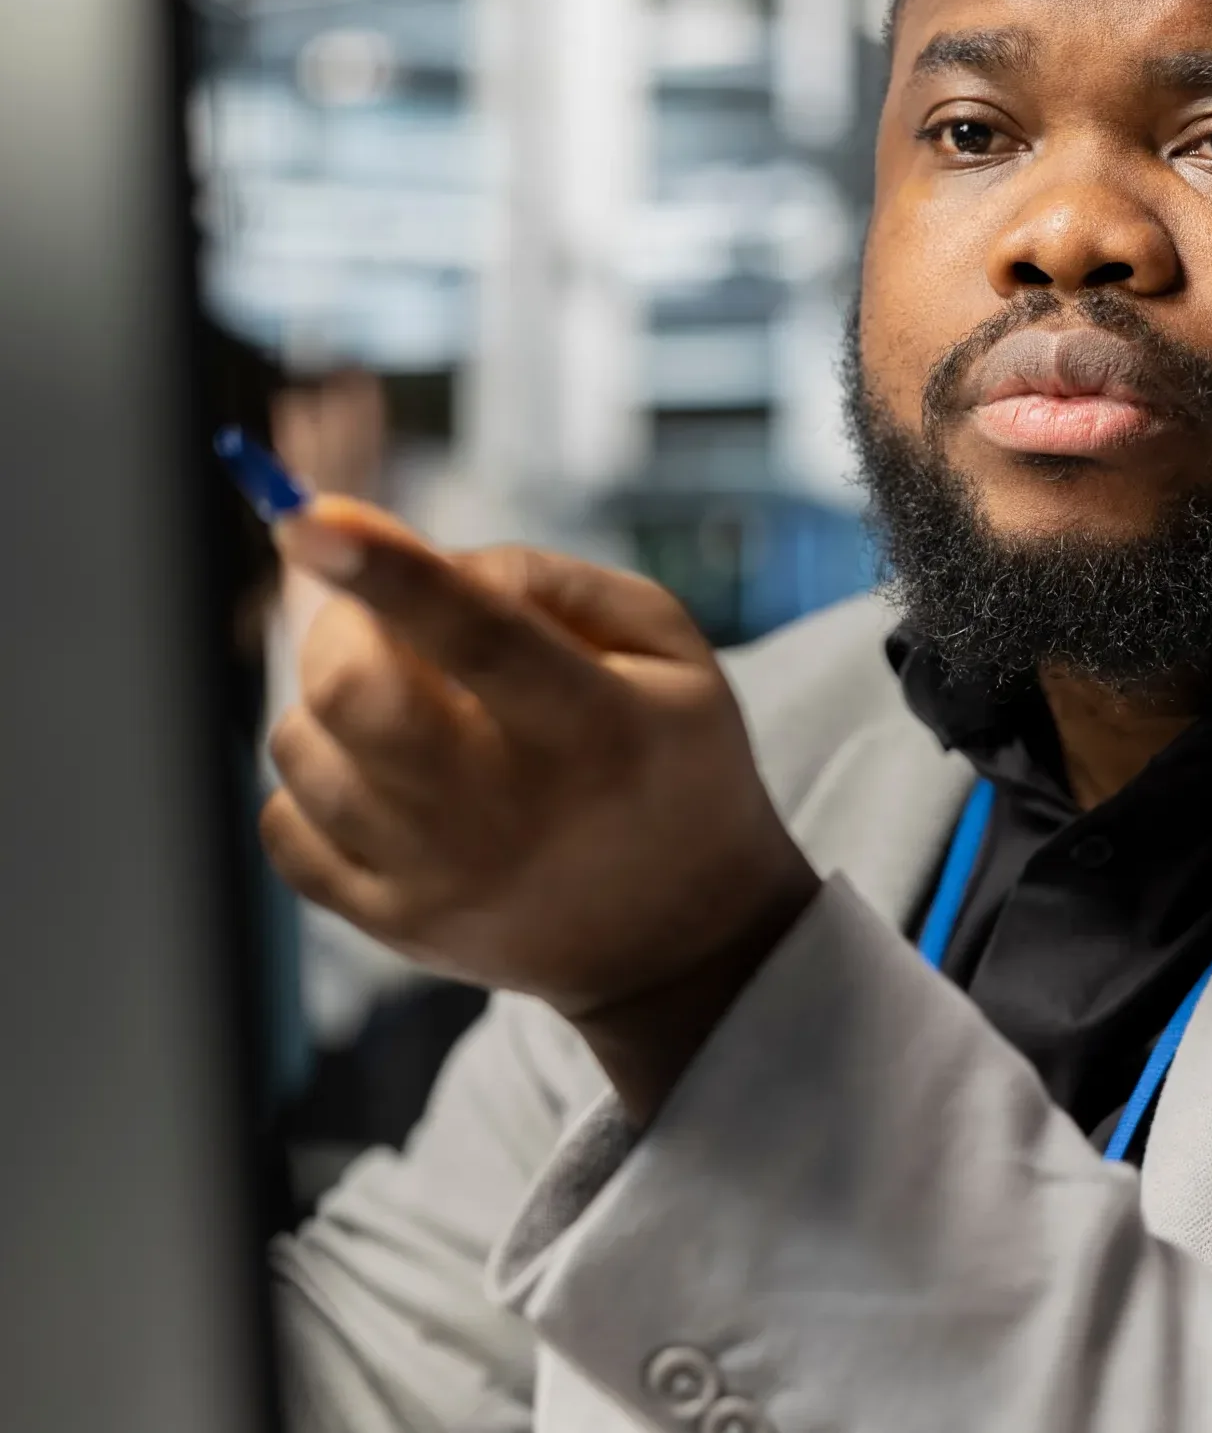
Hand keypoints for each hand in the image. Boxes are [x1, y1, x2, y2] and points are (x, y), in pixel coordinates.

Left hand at [262, 497, 819, 1115]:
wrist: (682, 935)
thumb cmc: (669, 756)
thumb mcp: (666, 646)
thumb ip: (547, 578)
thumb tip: (403, 552)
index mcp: (595, 726)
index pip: (479, 637)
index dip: (388, 572)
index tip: (307, 519)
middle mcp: (511, 811)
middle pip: (355, 692)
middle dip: (344, 623)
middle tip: (386, 625)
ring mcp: (442, 880)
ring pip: (303, 747)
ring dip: (331, 701)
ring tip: (406, 711)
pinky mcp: (394, 926)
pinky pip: (285, 826)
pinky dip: (314, 781)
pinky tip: (381, 780)